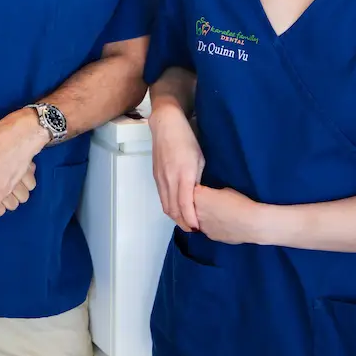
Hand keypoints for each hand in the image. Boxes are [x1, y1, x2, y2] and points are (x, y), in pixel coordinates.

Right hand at [149, 103, 204, 231]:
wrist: (166, 126)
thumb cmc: (186, 139)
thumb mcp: (199, 159)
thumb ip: (197, 179)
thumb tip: (199, 195)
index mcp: (183, 176)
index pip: (185, 205)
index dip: (191, 220)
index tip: (198, 228)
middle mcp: (169, 180)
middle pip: (173, 209)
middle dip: (183, 223)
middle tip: (194, 230)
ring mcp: (160, 178)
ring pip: (166, 205)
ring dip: (175, 217)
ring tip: (186, 223)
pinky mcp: (156, 176)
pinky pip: (162, 197)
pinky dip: (169, 206)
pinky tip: (177, 208)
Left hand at [193, 185, 266, 244]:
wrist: (252, 223)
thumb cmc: (240, 202)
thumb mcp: (224, 190)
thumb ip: (211, 193)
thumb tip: (209, 197)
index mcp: (198, 196)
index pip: (189, 190)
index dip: (197, 190)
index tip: (203, 190)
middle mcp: (194, 212)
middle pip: (190, 206)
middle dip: (196, 203)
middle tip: (209, 201)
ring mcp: (201, 226)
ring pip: (196, 219)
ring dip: (201, 216)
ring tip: (216, 213)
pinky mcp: (209, 236)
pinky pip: (206, 228)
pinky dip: (210, 225)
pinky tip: (222, 222)